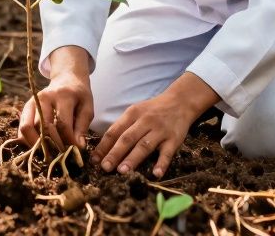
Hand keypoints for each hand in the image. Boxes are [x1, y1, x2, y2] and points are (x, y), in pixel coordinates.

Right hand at [19, 48, 93, 150]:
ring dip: (36, 144)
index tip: (74, 151)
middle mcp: (44, 97)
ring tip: (48, 154)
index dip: (68, 141)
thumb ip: (82, 127)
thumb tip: (78, 148)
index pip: (62, 123)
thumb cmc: (79, 95)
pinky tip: (38, 146)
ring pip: (28, 128)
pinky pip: (22, 127)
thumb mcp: (87, 107)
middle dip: (51, 145)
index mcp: (63, 96)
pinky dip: (27, 140)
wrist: (67, 78)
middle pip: (42, 126)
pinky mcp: (26, 107)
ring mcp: (33, 101)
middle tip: (59, 157)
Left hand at [93, 72, 217, 178]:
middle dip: (114, 153)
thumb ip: (122, 127)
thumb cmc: (152, 110)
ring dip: (133, 159)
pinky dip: (162, 163)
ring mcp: (160, 130)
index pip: (114, 131)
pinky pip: (167, 152)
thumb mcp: (135, 112)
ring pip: (144, 145)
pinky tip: (156, 174)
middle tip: (105, 167)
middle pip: (127, 138)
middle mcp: (145, 121)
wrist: (180, 101)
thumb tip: (103, 148)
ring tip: (122, 171)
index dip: (103, 146)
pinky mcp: (174, 139)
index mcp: (132, 114)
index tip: (94, 160)